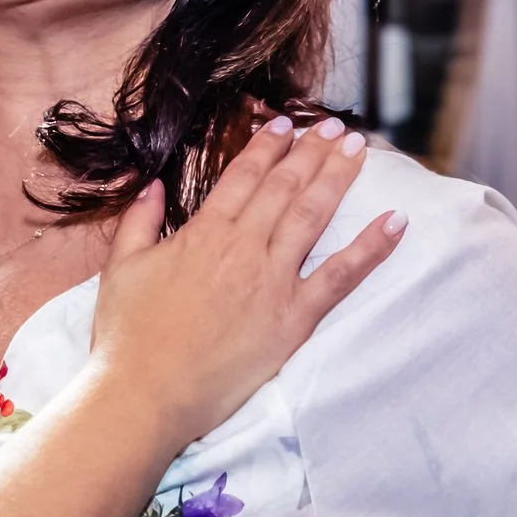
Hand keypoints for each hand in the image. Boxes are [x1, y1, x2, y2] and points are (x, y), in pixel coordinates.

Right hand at [89, 115, 400, 447]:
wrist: (145, 393)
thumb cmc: (126, 338)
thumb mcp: (120, 269)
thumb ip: (139, 222)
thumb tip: (153, 186)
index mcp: (203, 233)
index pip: (244, 175)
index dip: (269, 144)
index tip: (287, 123)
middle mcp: (243, 248)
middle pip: (286, 186)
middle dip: (312, 150)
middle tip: (333, 126)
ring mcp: (272, 281)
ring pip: (313, 216)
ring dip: (338, 177)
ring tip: (358, 149)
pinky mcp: (293, 319)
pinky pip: (341, 277)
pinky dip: (371, 247)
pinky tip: (396, 221)